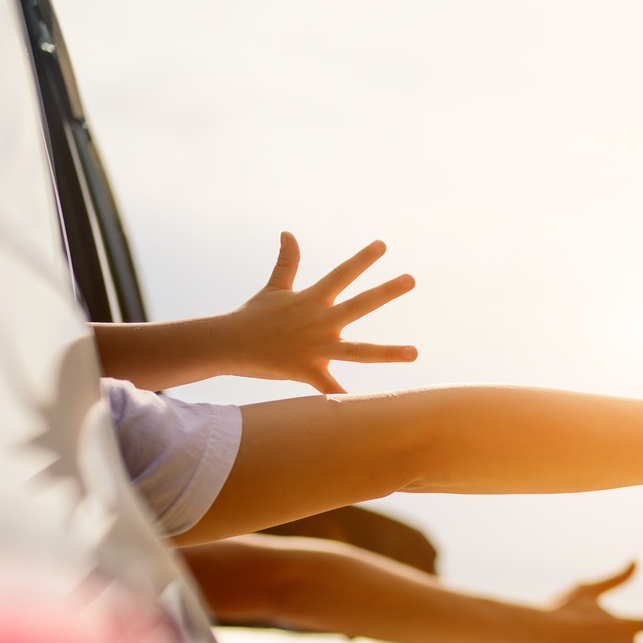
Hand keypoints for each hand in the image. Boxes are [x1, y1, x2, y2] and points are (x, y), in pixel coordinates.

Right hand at [213, 232, 417, 392]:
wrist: (228, 344)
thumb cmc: (253, 316)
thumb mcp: (274, 288)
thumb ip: (286, 261)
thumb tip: (287, 232)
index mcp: (312, 300)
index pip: (342, 274)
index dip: (362, 259)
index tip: (383, 245)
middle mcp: (319, 321)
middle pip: (359, 305)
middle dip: (386, 292)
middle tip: (411, 279)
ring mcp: (315, 348)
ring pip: (358, 352)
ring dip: (387, 353)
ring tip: (415, 352)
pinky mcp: (307, 371)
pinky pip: (331, 390)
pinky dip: (345, 400)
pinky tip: (366, 410)